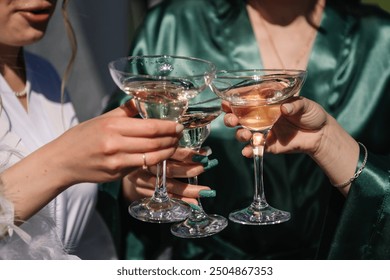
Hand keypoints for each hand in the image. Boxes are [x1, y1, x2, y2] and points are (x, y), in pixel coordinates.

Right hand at [53, 102, 184, 184]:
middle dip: (172, 139)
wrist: (63, 161)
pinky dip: (154, 162)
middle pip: (154, 142)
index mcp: (113, 126)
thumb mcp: (102, 118)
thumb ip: (125, 111)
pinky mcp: (117, 175)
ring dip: (167, 152)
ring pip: (151, 158)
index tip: (178, 125)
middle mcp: (115, 144)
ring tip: (174, 145)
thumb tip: (142, 100)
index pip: (150, 127)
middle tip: (180, 134)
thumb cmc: (82, 137)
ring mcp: (117, 162)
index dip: (168, 127)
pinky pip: (141, 167)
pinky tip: (161, 156)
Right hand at [123, 147, 212, 204]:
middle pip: (169, 169)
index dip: (188, 153)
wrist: (118, 160)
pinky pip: (162, 198)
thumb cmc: (140, 147)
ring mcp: (142, 180)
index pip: (170, 152)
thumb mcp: (151, 138)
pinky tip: (192, 203)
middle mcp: (144, 165)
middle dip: (189, 170)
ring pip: (167, 186)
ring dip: (188, 189)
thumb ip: (170, 140)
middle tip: (206, 168)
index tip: (205, 154)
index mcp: (148, 149)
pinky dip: (178, 201)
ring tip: (205, 191)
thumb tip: (199, 145)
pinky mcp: (141, 191)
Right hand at [224, 97, 358, 195]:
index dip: (233, 100)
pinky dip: (249, 150)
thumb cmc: (312, 114)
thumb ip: (295, 105)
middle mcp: (260, 117)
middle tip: (232, 120)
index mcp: (266, 103)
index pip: (245, 100)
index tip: (227, 102)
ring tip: (244, 134)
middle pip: (238, 117)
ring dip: (239, 134)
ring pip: (243, 133)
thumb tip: (284, 108)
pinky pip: (254, 148)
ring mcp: (263, 131)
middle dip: (230, 118)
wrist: (321, 135)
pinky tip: (247, 152)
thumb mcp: (306, 105)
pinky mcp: (268, 145)